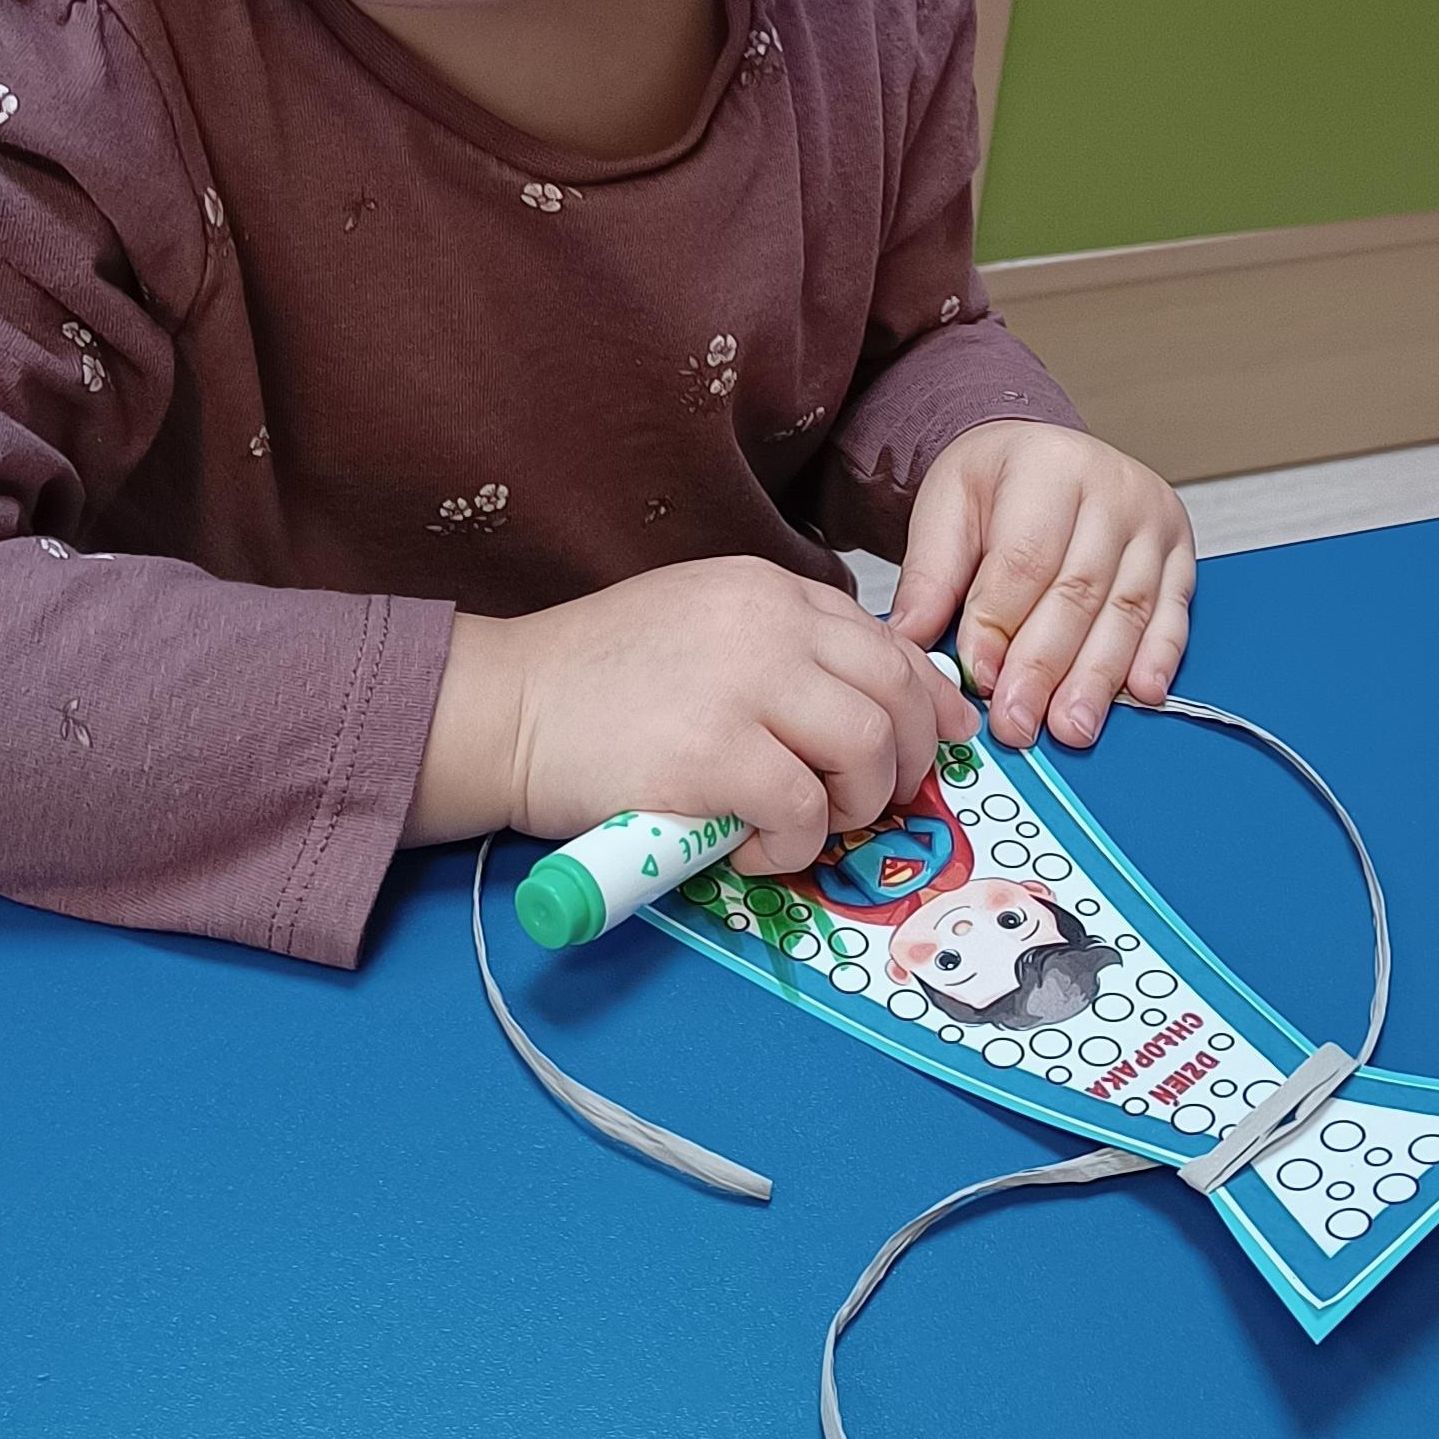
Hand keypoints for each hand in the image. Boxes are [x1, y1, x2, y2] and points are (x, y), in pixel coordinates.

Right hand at [406, 556, 974, 868]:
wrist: (502, 707)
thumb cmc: (590, 683)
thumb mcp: (699, 629)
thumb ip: (777, 651)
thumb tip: (864, 709)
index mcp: (767, 589)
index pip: (885, 642)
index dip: (925, 703)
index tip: (936, 747)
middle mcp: (769, 622)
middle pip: (897, 693)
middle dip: (905, 762)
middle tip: (871, 805)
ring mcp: (746, 684)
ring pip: (868, 751)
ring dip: (849, 806)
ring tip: (797, 827)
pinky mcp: (716, 753)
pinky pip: (805, 811)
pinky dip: (791, 845)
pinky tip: (745, 848)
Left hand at [889, 422, 1194, 752]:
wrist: (1043, 455)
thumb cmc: (997, 484)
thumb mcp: (947, 510)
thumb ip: (930, 578)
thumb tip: (908, 643)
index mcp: (1048, 466)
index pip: (1024, 559)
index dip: (1000, 626)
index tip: (979, 679)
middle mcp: (1111, 488)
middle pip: (1078, 593)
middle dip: (1045, 668)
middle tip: (1018, 723)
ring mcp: (1153, 521)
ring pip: (1127, 612)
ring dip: (1098, 678)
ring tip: (1070, 727)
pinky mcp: (1179, 554)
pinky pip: (1173, 613)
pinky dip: (1158, 659)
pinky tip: (1140, 694)